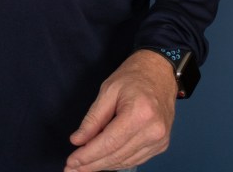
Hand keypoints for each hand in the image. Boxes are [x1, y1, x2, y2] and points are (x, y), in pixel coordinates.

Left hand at [65, 50, 176, 170]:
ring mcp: (160, 140)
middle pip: (116, 156)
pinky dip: (118, 161)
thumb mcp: (108, 90)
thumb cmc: (133, 76)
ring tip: (84, 167)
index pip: (109, 143)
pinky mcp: (162, 145)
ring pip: (125, 162)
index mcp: (139, 114)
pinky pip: (135, 159)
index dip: (88, 155)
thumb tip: (77, 141)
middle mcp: (152, 131)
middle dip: (92, 164)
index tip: (71, 162)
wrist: (160, 71)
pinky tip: (103, 161)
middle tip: (72, 169)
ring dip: (103, 166)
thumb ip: (93, 118)